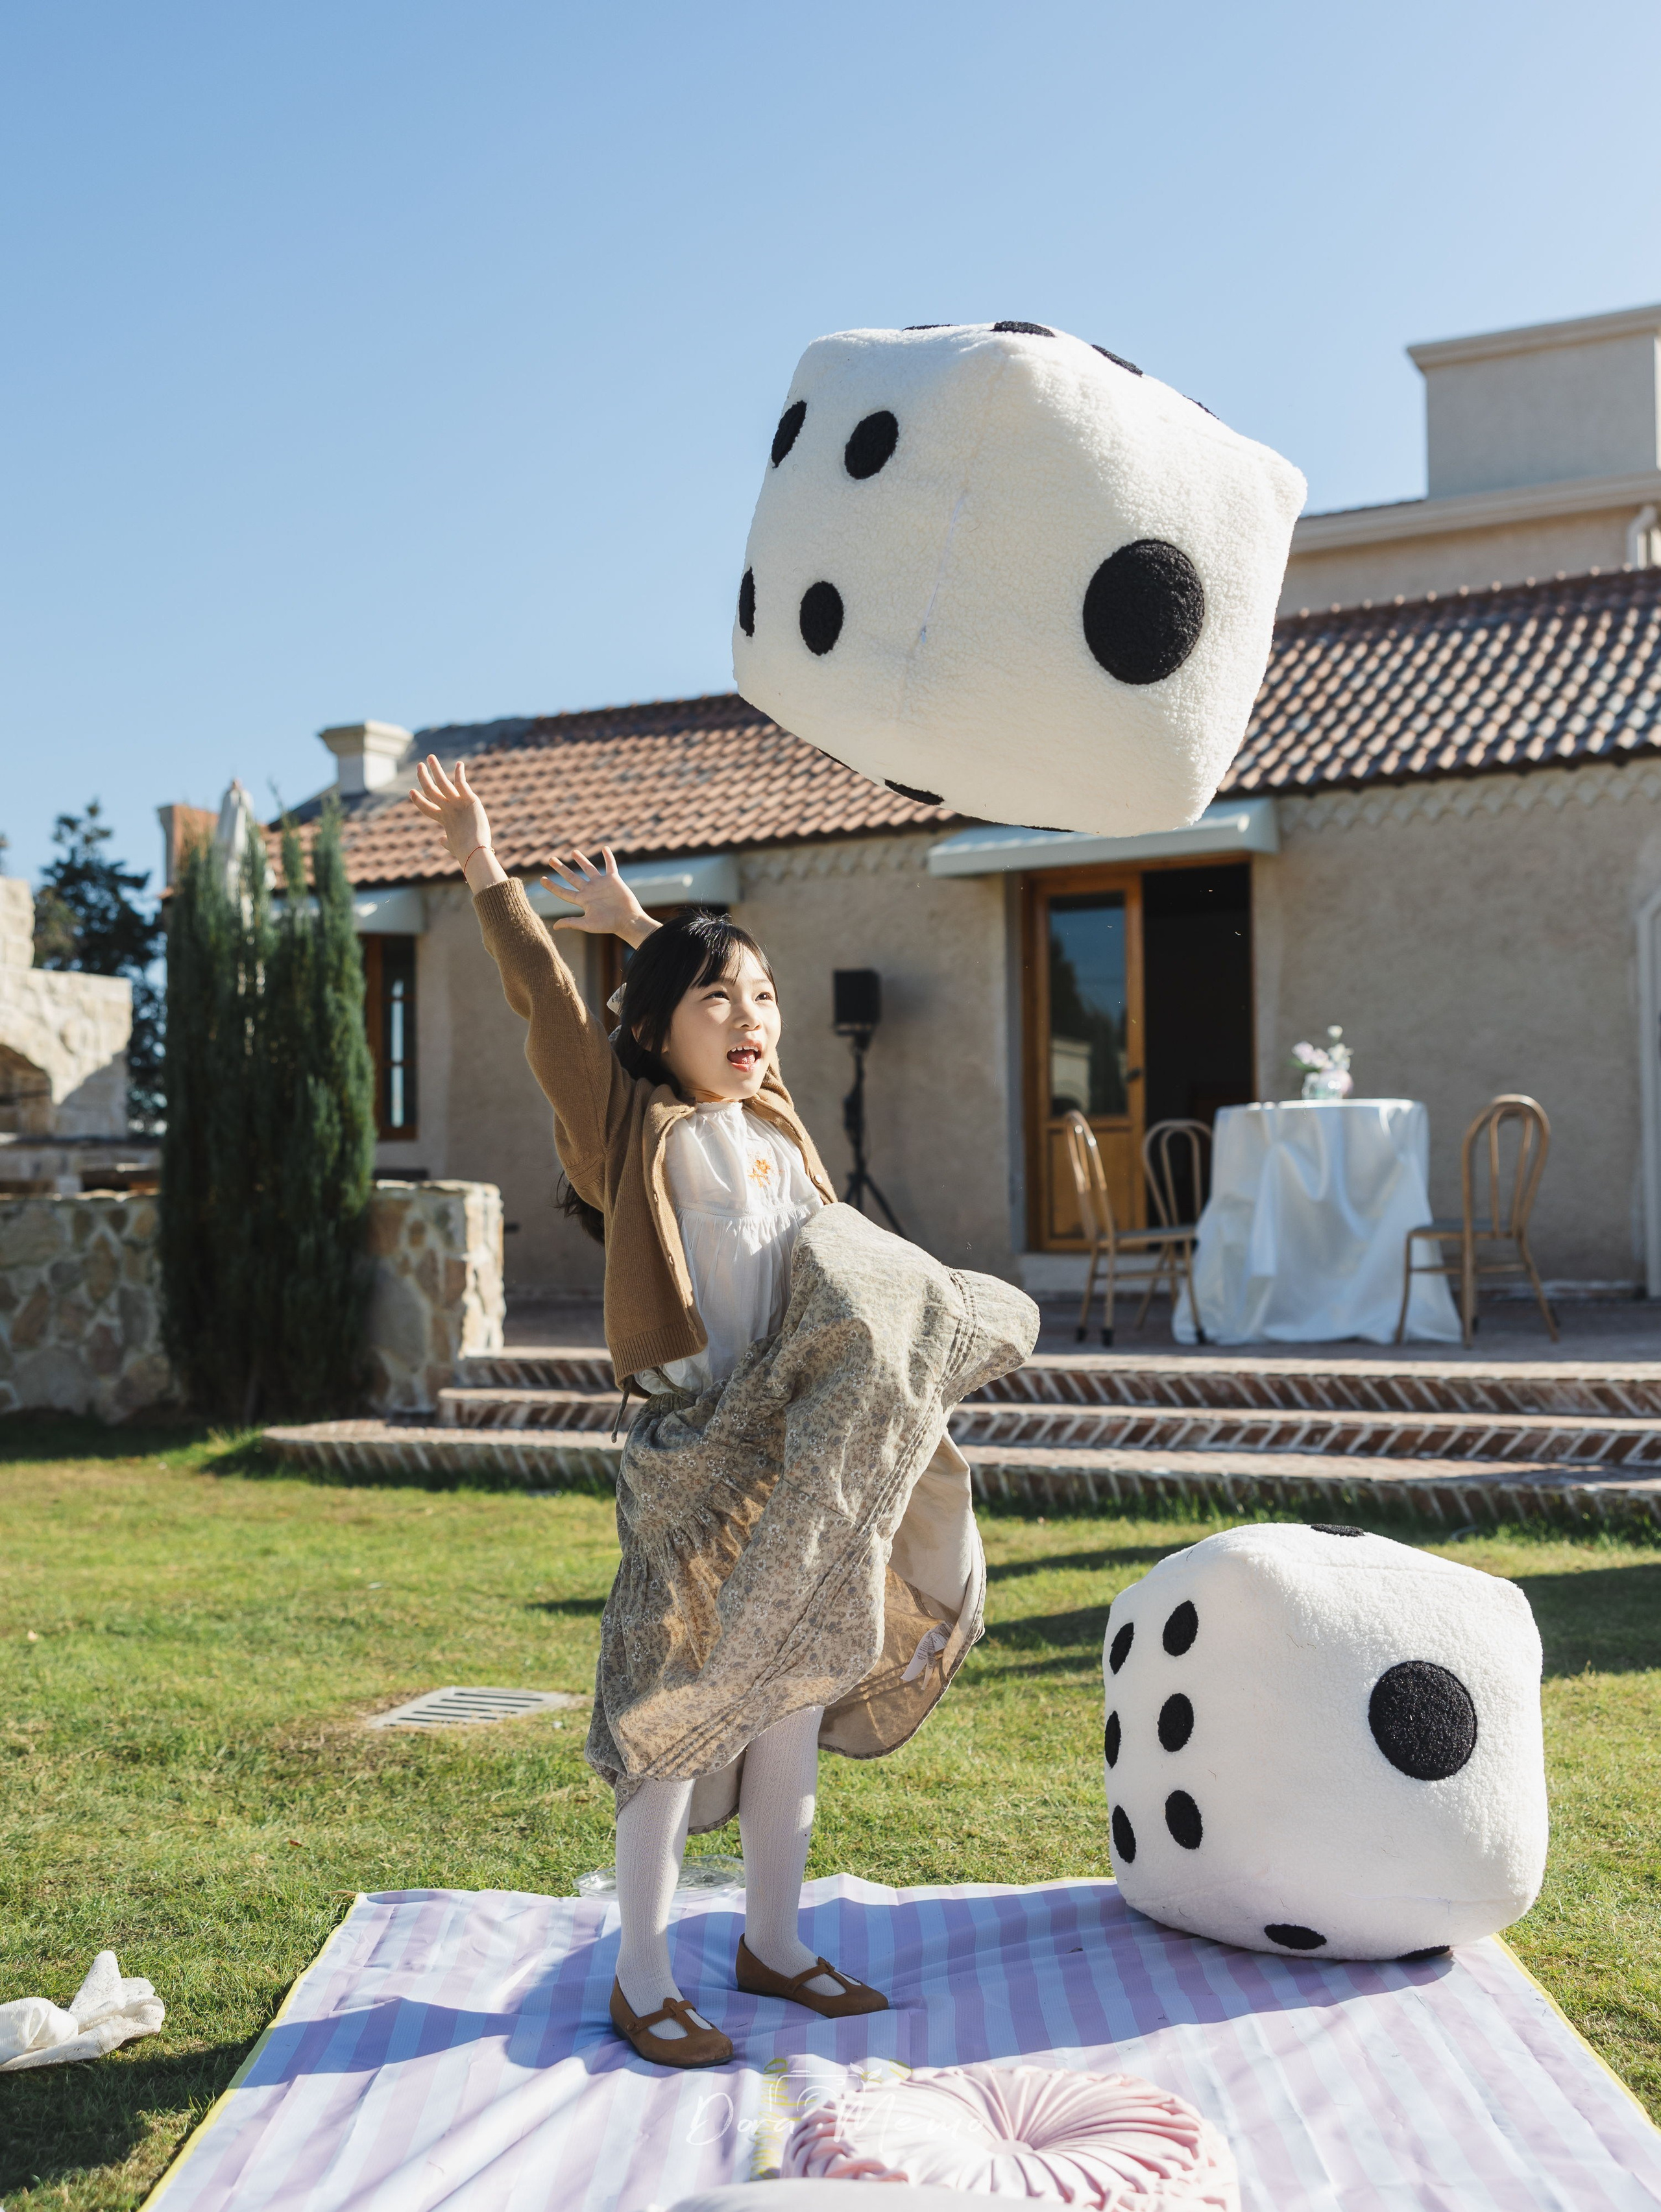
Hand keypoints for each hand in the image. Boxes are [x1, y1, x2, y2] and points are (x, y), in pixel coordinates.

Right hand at [409, 755, 498, 882]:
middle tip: (420, 766)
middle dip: (424, 778)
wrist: (474, 851)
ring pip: (442, 782)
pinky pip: (461, 783)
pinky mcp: (469, 800)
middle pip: (431, 790)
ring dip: (435, 769)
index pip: (426, 808)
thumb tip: (441, 840)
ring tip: (430, 757)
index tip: (411, 791)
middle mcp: (447, 809)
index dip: (418, 800)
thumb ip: (446, 842)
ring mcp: (457, 803)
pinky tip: (459, 764)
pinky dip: (459, 773)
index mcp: (443, 820)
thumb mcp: (453, 846)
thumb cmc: (466, 853)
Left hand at [541, 847, 656, 944]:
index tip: (542, 879)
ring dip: (581, 860)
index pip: (563, 892)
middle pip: (572, 877)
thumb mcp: (587, 924)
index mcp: (582, 901)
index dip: (552, 886)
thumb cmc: (609, 924)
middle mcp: (590, 890)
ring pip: (588, 868)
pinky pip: (610, 865)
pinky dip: (608, 857)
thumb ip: (571, 922)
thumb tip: (555, 926)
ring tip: (573, 852)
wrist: (627, 920)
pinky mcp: (613, 880)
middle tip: (551, 859)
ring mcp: (601, 884)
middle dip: (561, 868)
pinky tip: (605, 848)